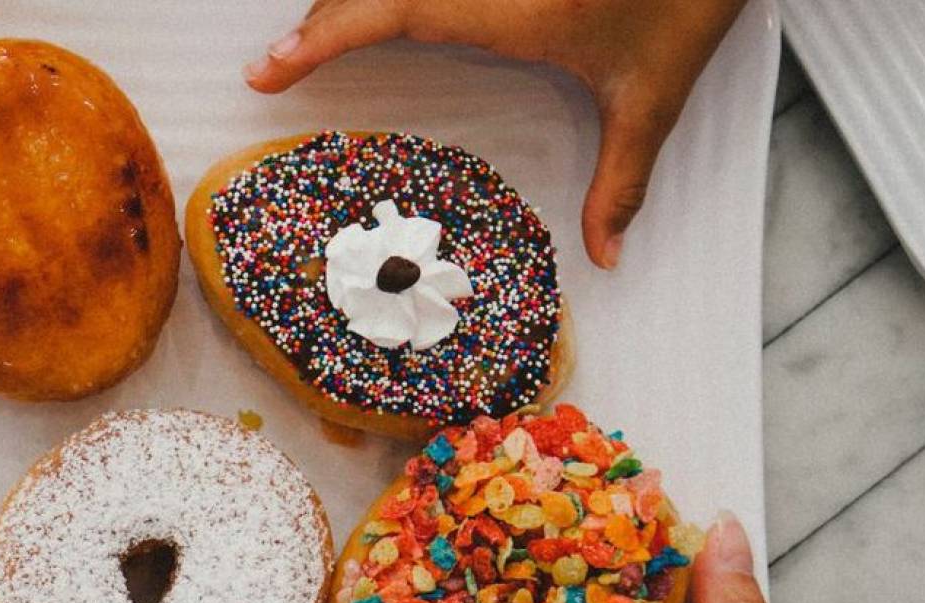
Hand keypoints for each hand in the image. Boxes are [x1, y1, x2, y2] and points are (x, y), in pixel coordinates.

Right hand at [244, 0, 749, 269]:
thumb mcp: (655, 95)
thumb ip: (622, 180)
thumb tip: (605, 255)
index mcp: (508, 5)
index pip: (390, 12)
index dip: (320, 38)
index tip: (269, 65)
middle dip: (321, 20)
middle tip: (281, 61)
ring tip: (319, 32)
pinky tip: (379, 3)